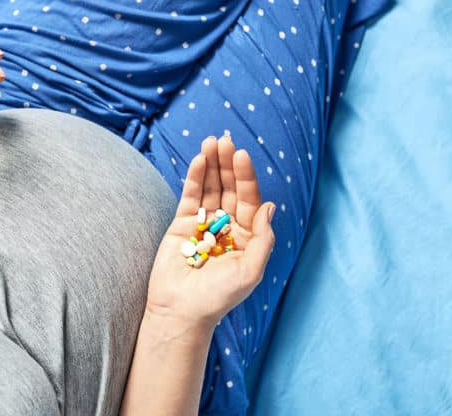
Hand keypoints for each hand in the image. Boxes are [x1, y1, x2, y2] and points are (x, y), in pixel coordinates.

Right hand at [146, 136, 275, 330]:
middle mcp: (227, 226)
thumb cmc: (218, 297)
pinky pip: (190, 196)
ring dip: (211, 164)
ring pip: (210, 188)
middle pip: (230, 188)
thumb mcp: (250, 271)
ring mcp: (203, 223)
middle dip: (228, 164)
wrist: (181, 310)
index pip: (249, 199)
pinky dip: (194, 178)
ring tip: (211, 141)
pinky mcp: (181, 224)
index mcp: (247, 236)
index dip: (247, 177)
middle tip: (225, 139)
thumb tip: (270, 206)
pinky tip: (199, 161)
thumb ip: (263, 239)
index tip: (242, 155)